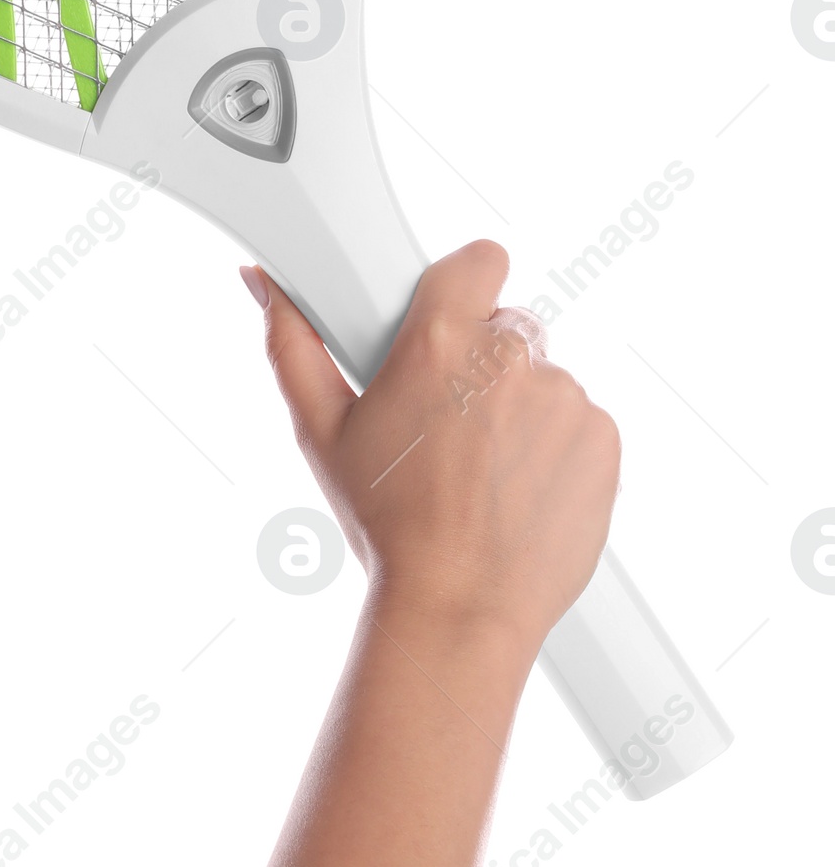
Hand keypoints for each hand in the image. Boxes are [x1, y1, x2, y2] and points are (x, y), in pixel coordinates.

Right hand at [242, 241, 619, 657]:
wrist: (458, 606)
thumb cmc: (387, 525)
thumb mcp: (321, 433)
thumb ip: (292, 345)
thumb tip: (264, 282)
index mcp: (440, 342)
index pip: (480, 260)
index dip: (467, 287)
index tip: (454, 320)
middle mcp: (510, 359)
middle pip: (510, 329)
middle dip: (485, 364)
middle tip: (451, 425)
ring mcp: (565, 398)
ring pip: (546, 381)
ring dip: (523, 411)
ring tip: (485, 473)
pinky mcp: (603, 439)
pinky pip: (582, 423)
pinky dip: (559, 450)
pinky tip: (520, 490)